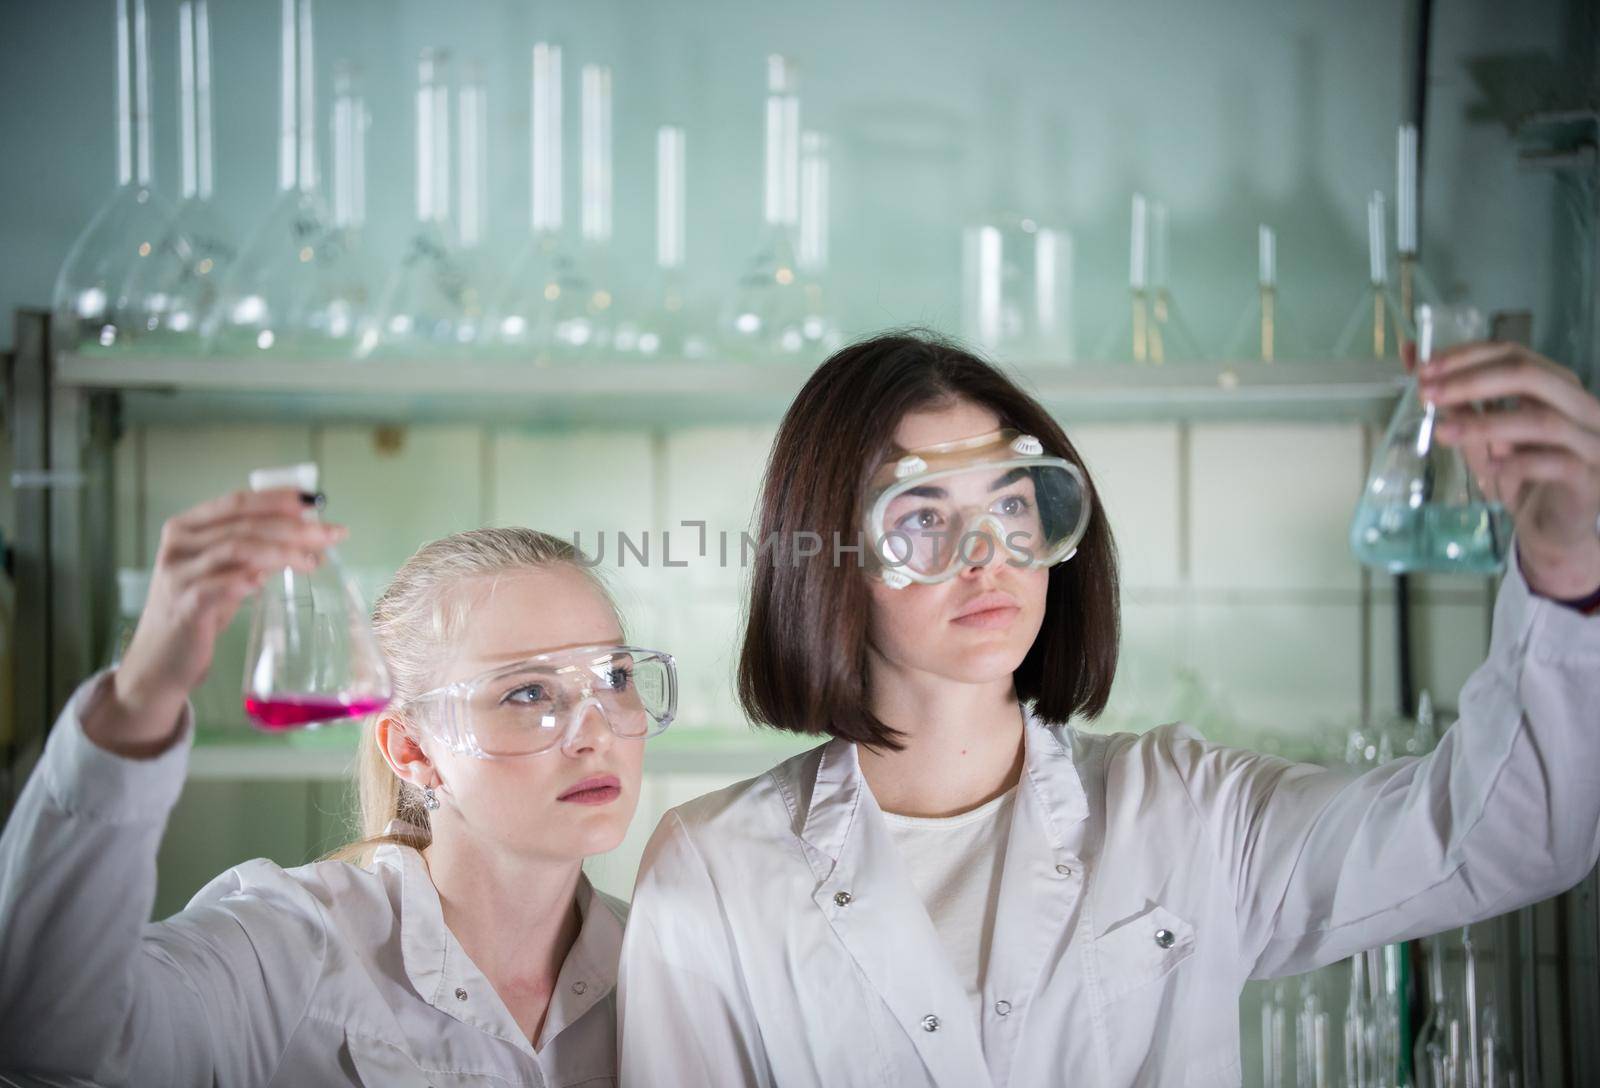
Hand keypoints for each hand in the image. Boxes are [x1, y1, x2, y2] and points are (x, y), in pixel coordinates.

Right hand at [86, 488, 346, 755]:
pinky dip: (246, 579)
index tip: (316, 502)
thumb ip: (256, 551)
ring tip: (312, 561)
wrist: (160, 659)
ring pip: (236, 548)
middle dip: (293, 527)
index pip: (238, 501)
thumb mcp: (226, 573)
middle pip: (244, 524)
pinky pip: (218, 585)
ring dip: (281, 551)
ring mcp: (177, 573)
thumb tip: (310, 537)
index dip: (279, 498)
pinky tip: (267, 581)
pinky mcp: (182, 605)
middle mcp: (178, 543)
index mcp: (187, 526)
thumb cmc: (198, 611)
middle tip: (331, 534)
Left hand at [1422, 342, 1599, 599]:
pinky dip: (1520, 463)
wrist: (1551, 525)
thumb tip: (1411, 357)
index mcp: (1554, 386)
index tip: (1424, 369)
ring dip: (1486, 424)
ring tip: (1442, 433)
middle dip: (1472, 381)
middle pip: (1530, 376)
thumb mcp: (1479, 433)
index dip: (1468, 357)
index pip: (1514, 354)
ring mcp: (1591, 440)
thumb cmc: (1517, 473)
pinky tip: (1489, 468)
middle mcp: (1580, 405)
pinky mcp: (1590, 478)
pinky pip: (1559, 463)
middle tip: (1428, 394)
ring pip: (1543, 420)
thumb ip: (1454, 399)